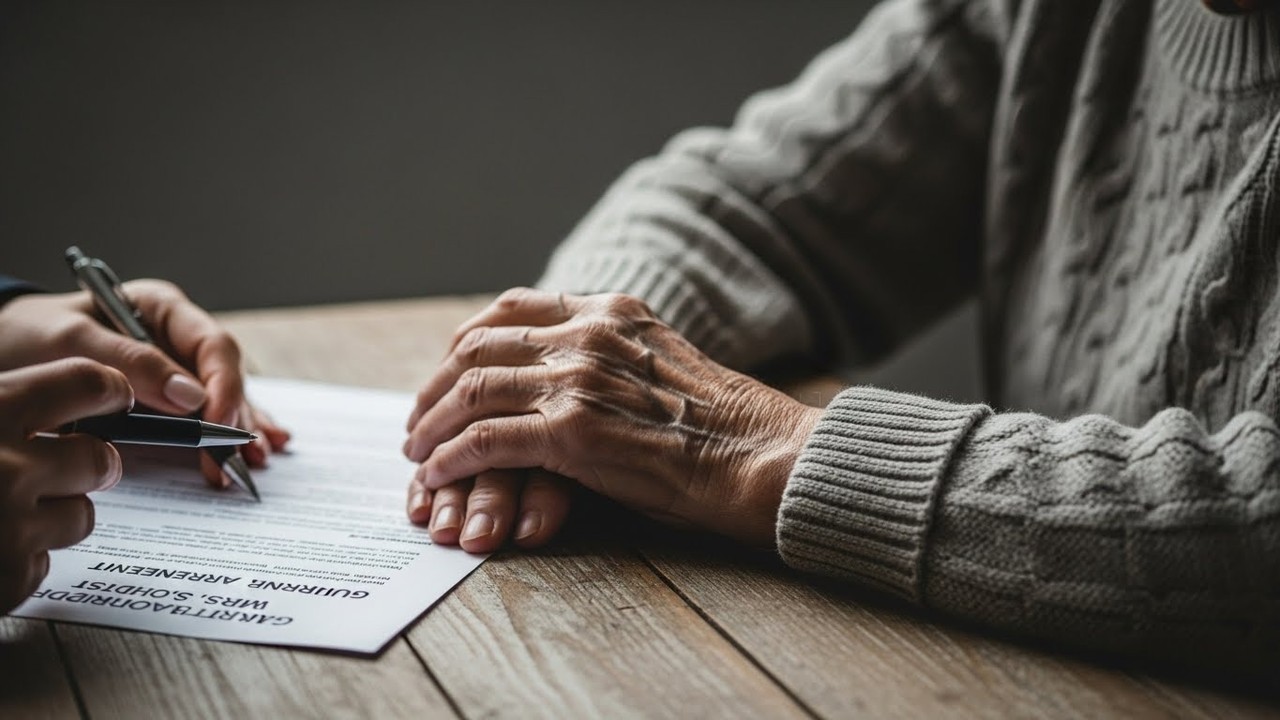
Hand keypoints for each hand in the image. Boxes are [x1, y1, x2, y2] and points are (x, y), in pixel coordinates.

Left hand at [0, 281, 289, 485]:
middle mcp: (176, 339)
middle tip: (237, 456)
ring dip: (237, 432)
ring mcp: (173, 371)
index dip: (223, 384)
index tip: (217, 421)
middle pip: (223, 377)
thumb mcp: (73, 341)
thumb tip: (192, 398)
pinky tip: (249, 457)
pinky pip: (200, 419)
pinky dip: (221, 437)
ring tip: (252, 463)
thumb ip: (133, 364)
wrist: (1, 351)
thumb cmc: (32, 335)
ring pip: (220, 400)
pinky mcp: (161, 402)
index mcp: (164, 309)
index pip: (213, 345)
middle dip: (235, 417)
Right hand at [0, 359, 132, 613]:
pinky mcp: (11, 577)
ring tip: (0, 515)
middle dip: (88, 465)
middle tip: (53, 468)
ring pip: (81, 513)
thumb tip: (96, 395)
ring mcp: (10, 526)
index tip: (117, 395)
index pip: (87, 379)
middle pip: (100, 457)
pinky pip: (46, 561)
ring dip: (52, 516)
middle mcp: (4, 465)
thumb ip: (9, 410)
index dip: (110, 390)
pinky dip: (21, 558)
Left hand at [404, 288, 821, 548]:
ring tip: (417, 451)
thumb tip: (564, 378)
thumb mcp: (663, 364)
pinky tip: (436, 475)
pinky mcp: (572, 431)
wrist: (762, 457)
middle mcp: (589, 334)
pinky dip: (450, 458)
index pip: (513, 307)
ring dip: (432, 424)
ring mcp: (578, 379)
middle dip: (436, 384)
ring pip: (471, 390)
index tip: (447, 370)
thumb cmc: (722, 427)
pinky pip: (484, 440)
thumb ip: (611, 357)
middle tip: (419, 419)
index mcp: (611, 312)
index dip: (466, 340)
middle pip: (479, 345)